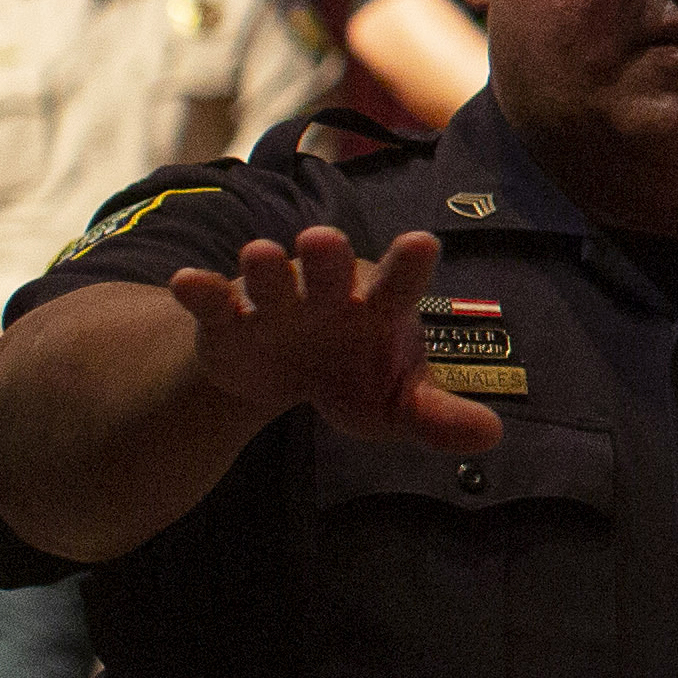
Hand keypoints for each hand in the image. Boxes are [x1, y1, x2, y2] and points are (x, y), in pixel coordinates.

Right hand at [164, 230, 501, 447]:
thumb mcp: (396, 403)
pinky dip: (201, 292)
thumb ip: (436, 416)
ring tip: (260, 254)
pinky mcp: (229, 321)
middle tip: (323, 240)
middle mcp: (328, 293)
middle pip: (330, 270)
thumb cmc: (357, 375)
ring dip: (265, 269)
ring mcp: (277, 302)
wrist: (288, 375)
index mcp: (379, 306)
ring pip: (270, 279)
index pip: (400, 283)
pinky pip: (214, 302)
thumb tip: (491, 436)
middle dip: (326, 258)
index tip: (420, 243)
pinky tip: (186, 282)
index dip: (409, 265)